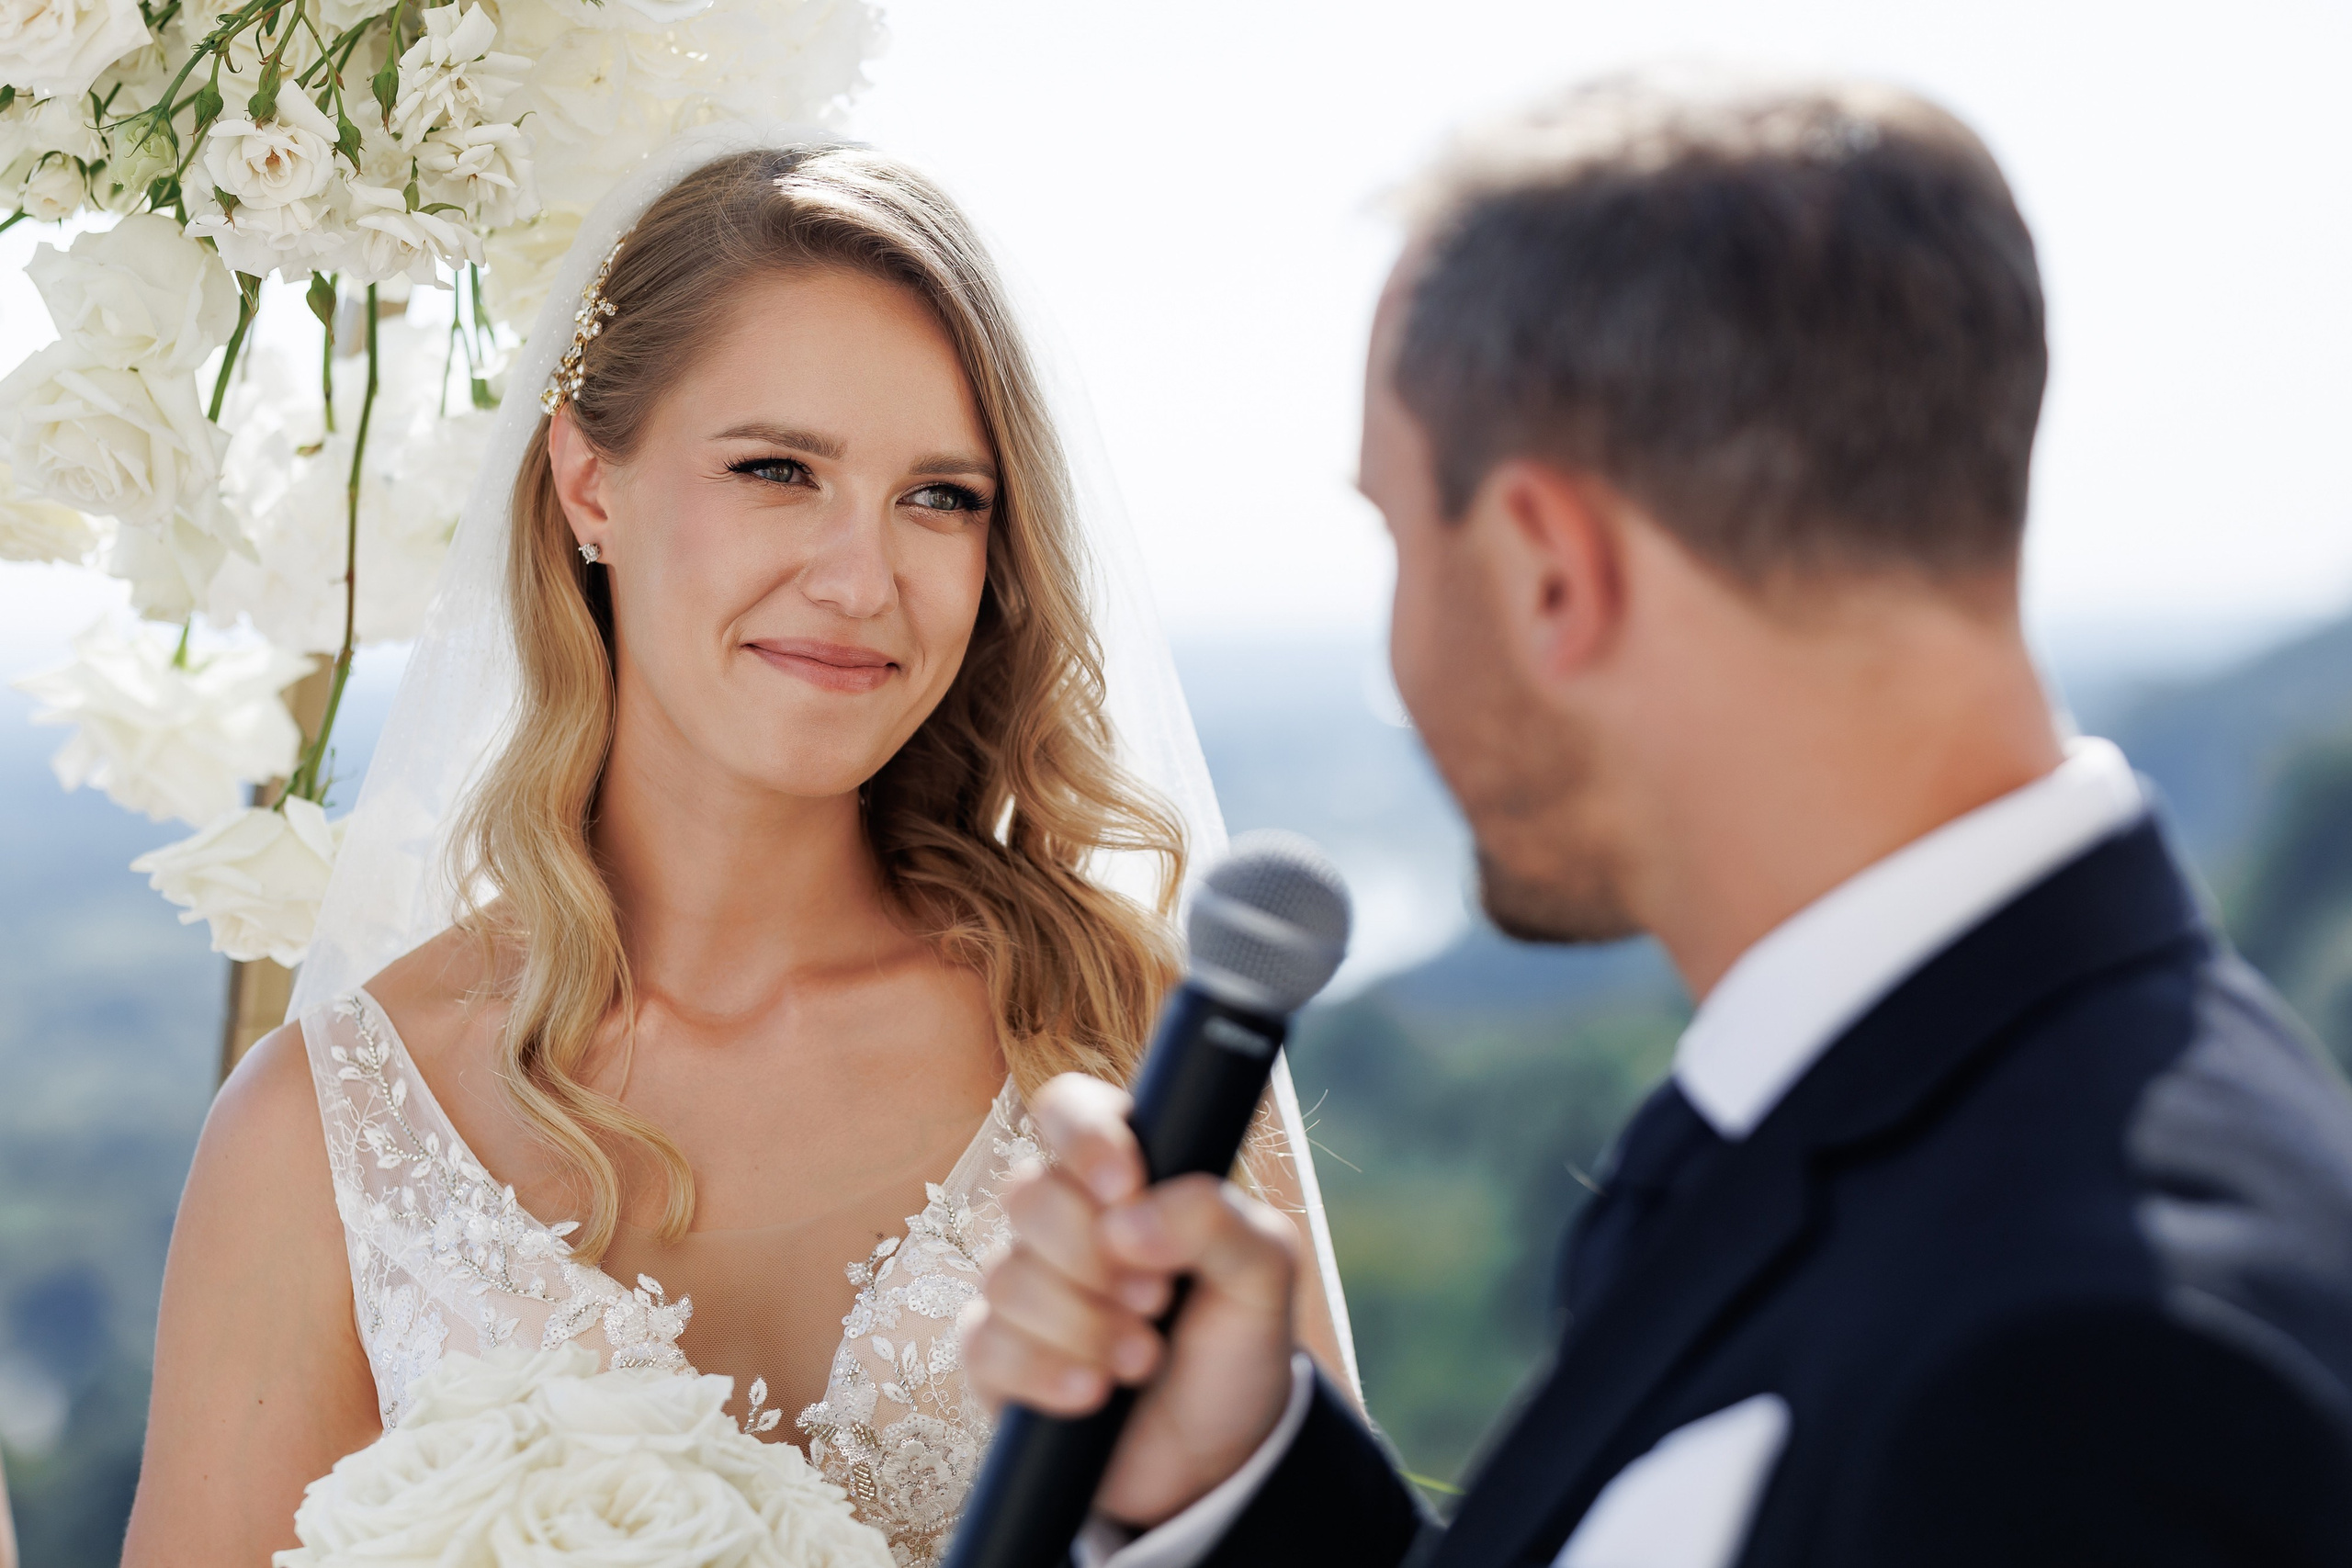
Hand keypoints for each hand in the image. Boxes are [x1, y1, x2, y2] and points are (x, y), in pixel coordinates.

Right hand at [962, 1074, 1301, 1528]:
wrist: (1214, 1456)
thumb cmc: (1236, 1344)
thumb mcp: (1265, 1275)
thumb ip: (1220, 1220)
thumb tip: (1129, 1219)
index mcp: (1125, 1175)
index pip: (1068, 1107)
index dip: (1084, 1138)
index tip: (1126, 1186)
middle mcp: (1062, 1220)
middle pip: (1028, 1194)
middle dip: (1096, 1256)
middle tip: (1158, 1297)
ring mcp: (1021, 1287)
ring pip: (1007, 1275)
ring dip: (1085, 1324)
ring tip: (1145, 1358)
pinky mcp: (995, 1357)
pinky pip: (986, 1345)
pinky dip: (1047, 1370)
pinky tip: (1094, 1392)